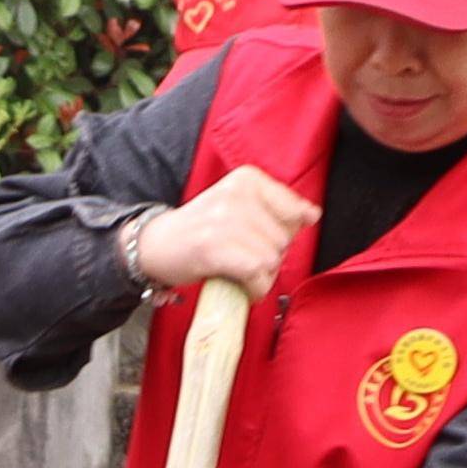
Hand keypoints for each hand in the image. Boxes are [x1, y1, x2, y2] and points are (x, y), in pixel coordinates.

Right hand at [131, 164, 316, 302]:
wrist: (153, 246)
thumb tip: (313, 215)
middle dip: (271, 257)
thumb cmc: (198, 230)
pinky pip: (256, 273)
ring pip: (272, 257)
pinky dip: (255, 288)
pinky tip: (245, 289)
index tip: (261, 241)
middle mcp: (237, 195)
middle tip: (246, 263)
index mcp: (247, 178)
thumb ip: (274, 207)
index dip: (284, 234)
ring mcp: (225, 220)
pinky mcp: (215, 248)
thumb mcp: (236, 206)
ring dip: (262, 276)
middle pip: (284, 237)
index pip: (293, 209)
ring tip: (243, 276)